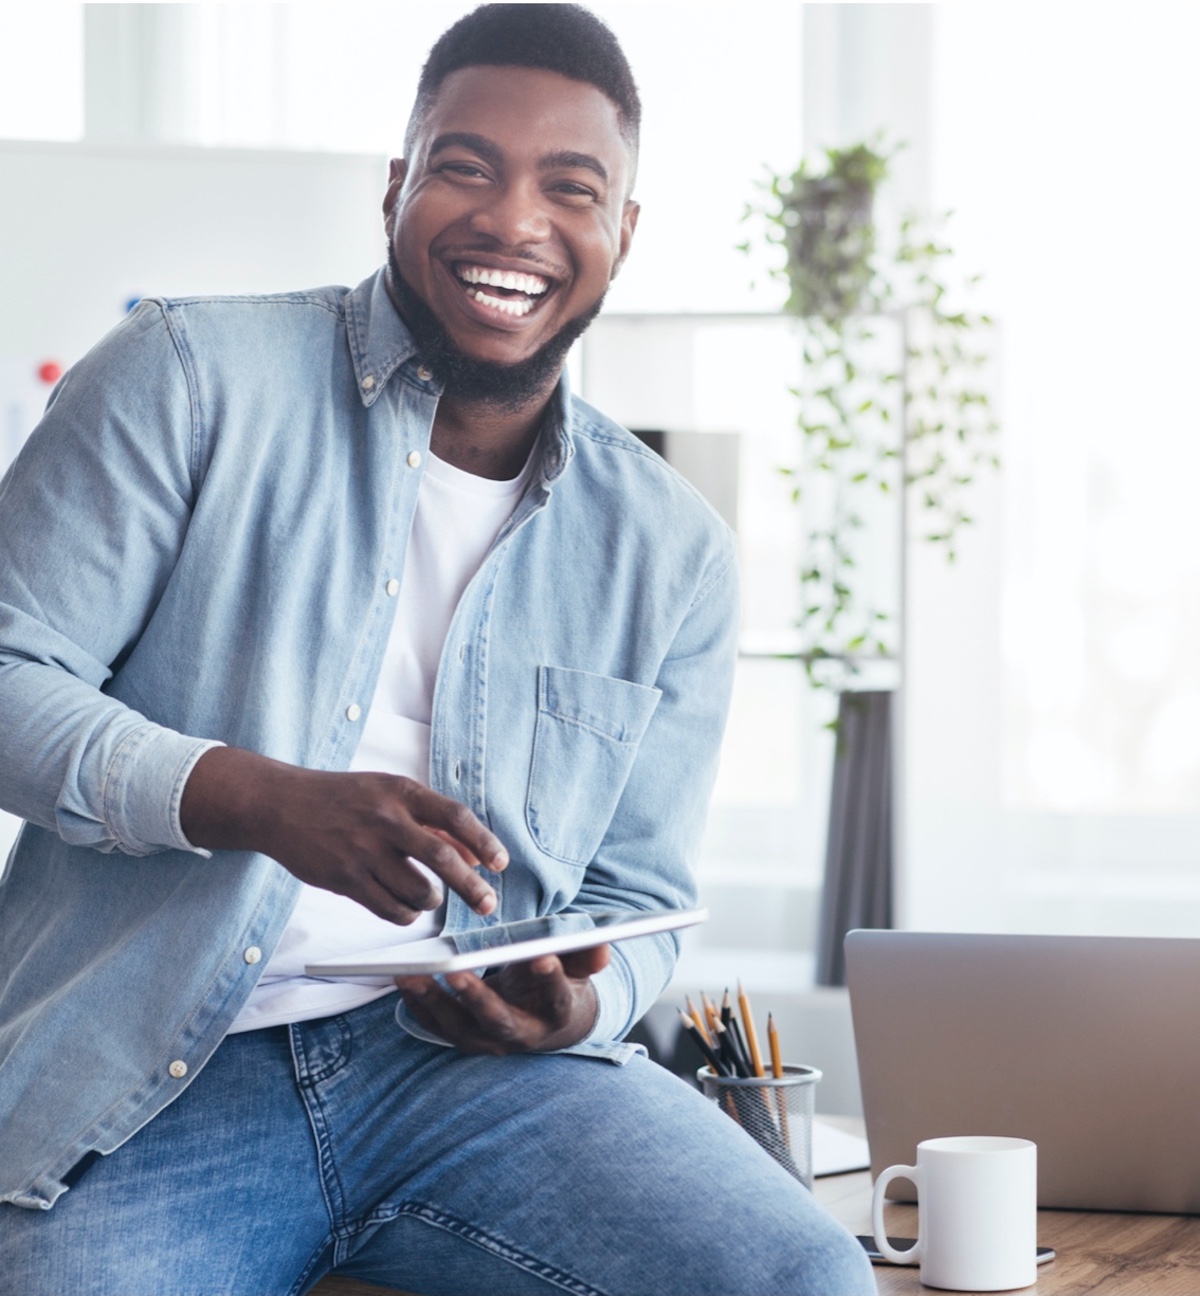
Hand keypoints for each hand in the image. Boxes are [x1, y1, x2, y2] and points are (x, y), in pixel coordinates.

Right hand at [180, 746, 506, 922]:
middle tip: (487, 904)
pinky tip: (404, 905)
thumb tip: (472, 855)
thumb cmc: (344, 798)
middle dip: (472, 887)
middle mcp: (386, 820)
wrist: (281, 805)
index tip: (499, 864)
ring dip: (432, 901)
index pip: (455, 817)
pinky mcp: (346, 880)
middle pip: (443, 860)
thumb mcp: (388, 794)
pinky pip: (392, 910)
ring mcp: (364, 852)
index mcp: (402, 792)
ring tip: (428, 896)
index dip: (484, 842)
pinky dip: (406, 914)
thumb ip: (430, 821)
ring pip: (420, 893)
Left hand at [395, 944, 608, 1053]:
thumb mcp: (578, 969)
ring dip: (433, 1002)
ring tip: (411, 974)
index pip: (557, 999)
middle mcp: (521, 1035)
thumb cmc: (560, 984)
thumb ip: (585, 956)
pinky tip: (404, 980)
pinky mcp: (465, 1038)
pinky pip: (437, 1026)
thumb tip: (601, 947)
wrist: (546, 1022)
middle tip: (456, 972)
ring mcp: (490, 1041)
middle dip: (476, 997)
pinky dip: (419, 1006)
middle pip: (498, 1021)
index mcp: (555, 1014)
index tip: (542, 956)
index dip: (551, 979)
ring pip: (459, 1028)